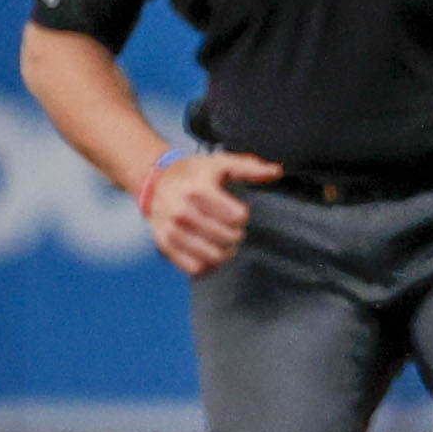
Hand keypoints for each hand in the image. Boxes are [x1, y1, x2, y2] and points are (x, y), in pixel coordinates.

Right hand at [140, 151, 283, 276]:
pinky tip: (211, 254)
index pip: (237, 217)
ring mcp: (172, 230)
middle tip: (231, 229)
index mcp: (198, 189)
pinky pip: (194, 268)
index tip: (235, 211)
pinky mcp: (165, 245)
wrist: (156, 181)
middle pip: (227, 237)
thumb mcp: (220, 163)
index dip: (241, 215)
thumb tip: (277, 171)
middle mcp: (183, 211)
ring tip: (224, 243)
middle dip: (235, 235)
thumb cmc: (193, 173)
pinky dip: (208, 266)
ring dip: (225, 253)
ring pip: (212, 256)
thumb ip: (250, 168)